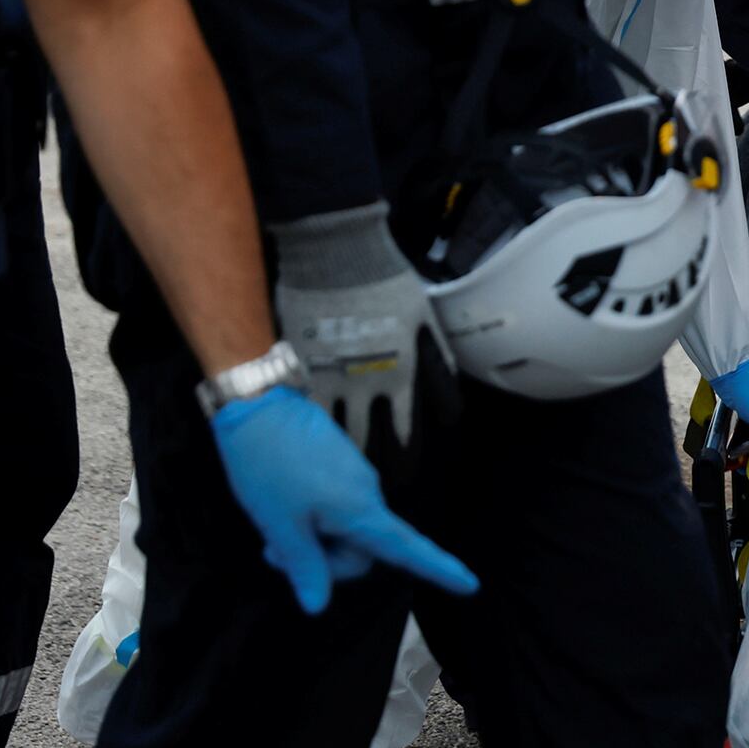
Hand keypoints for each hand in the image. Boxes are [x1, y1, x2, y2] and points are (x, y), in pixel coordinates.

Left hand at [210, 387, 477, 613]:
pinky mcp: (343, 466)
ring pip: (347, 529)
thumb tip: (318, 605)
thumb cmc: (267, 466)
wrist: (259, 404)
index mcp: (359, 510)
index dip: (439, 569)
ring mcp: (357, 477)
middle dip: (326, 561)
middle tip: (275, 553)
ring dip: (315, 539)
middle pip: (362, 550)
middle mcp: (368, 494)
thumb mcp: (278, 523)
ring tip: (275, 524)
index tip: (471, 585)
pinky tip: (285, 504)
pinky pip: (340, 507)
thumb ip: (304, 565)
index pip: (406, 548)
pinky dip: (315, 519)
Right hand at [272, 201, 453, 458]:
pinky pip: (304, 416)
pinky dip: (309, 434)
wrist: (336, 256)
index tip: (403, 476)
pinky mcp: (299, 372)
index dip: (407, 459)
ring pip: (333, 438)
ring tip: (336, 479)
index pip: (408, 434)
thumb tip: (449, 396)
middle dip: (372, 472)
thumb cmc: (387, 282)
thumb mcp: (424, 319)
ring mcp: (329, 382)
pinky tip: (309, 447)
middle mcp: (367, 387)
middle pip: (371, 447)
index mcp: (403, 374)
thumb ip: (437, 361)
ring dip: (338, 461)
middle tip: (369, 491)